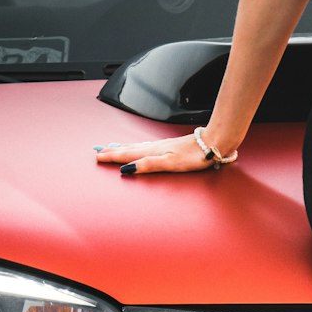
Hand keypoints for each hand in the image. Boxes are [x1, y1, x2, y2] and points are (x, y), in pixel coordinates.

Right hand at [94, 133, 219, 174]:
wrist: (213, 142)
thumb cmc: (195, 155)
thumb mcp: (170, 164)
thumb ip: (148, 165)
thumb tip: (127, 169)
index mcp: (153, 152)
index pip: (127, 155)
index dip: (112, 157)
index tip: (97, 157)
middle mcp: (155, 147)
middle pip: (129, 149)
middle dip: (113, 151)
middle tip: (98, 151)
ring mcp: (162, 145)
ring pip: (136, 146)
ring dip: (122, 147)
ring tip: (112, 147)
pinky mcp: (169, 146)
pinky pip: (145, 145)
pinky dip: (136, 146)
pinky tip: (138, 147)